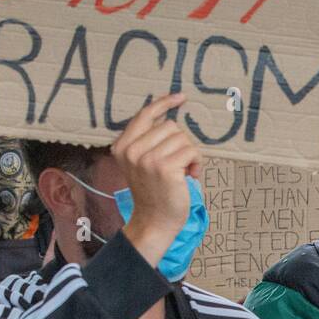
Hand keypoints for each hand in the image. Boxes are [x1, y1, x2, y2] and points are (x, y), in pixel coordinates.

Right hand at [110, 92, 202, 267]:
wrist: (154, 221)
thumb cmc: (154, 191)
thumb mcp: (141, 162)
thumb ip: (148, 140)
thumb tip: (169, 115)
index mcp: (122, 146)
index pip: (144, 115)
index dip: (164, 103)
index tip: (180, 97)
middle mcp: (132, 150)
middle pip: (169, 126)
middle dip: (180, 143)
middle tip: (178, 163)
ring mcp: (147, 159)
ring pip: (182, 138)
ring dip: (189, 154)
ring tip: (183, 172)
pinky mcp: (165, 168)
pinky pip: (191, 151)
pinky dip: (196, 163)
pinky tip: (189, 176)